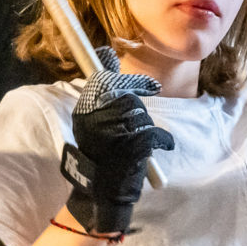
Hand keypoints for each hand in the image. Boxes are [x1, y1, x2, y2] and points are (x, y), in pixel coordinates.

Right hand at [62, 47, 174, 234]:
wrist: (102, 193)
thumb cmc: (101, 155)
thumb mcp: (95, 121)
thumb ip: (103, 90)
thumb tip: (107, 52)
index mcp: (84, 111)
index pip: (107, 81)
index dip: (132, 83)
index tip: (152, 88)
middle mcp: (95, 118)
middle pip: (128, 98)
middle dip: (141, 108)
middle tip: (143, 120)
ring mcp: (113, 131)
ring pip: (142, 116)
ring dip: (146, 128)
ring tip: (138, 144)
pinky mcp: (132, 146)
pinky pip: (155, 134)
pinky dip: (163, 141)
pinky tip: (162, 147)